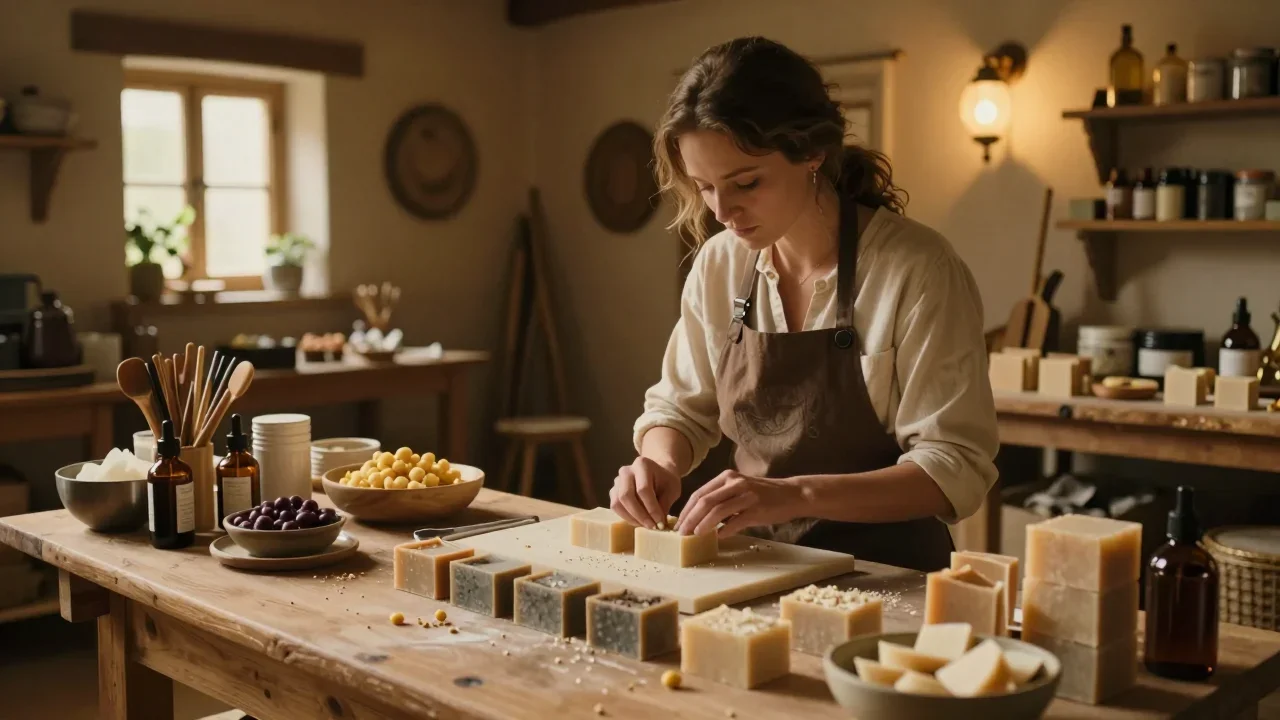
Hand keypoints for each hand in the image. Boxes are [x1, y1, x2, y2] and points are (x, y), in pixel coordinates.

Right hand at [610, 456, 681, 528]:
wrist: (657, 473)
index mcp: (642, 464)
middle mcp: (626, 471)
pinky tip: (639, 521)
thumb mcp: (672, 490)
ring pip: (618, 503)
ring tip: (646, 525)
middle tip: (652, 526)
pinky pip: (615, 506)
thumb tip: (658, 524)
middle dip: (640, 515)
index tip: (660, 522)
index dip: (651, 508)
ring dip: (632, 518)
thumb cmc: (666, 480)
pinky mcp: (613, 491)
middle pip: (626, 495)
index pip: (643, 489)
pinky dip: (626, 517)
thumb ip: (664, 504)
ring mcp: (617, 480)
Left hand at [676, 470, 803, 537]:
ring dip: (702, 525)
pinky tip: (718, 538)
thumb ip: (720, 499)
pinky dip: (724, 531)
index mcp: (727, 477)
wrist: (791, 494)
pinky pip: (735, 521)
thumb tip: (698, 518)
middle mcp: (735, 483)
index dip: (686, 510)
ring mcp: (746, 495)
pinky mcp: (756, 509)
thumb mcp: (738, 490)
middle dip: (689, 518)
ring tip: (694, 536)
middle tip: (681, 533)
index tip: (678, 524)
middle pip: (704, 501)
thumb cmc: (762, 495)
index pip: (699, 493)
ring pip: (717, 511)